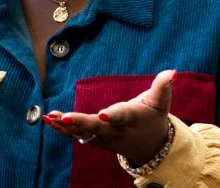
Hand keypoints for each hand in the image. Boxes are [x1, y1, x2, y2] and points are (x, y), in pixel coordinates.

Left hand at [43, 69, 173, 163]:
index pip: (121, 117)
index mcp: (131, 119)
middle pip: (96, 127)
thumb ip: (163, 87)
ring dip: (65, 126)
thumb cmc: (153, 119)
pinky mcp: (95, 140)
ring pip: (83, 133)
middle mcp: (116, 131)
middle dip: (80, 122)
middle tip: (64, 117)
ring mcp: (104, 138)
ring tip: (50, 117)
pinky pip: (76, 135)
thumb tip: (171, 72)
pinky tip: (48, 119)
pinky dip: (62, 129)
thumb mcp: (161, 103)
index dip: (112, 116)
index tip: (103, 114)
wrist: (151, 147)